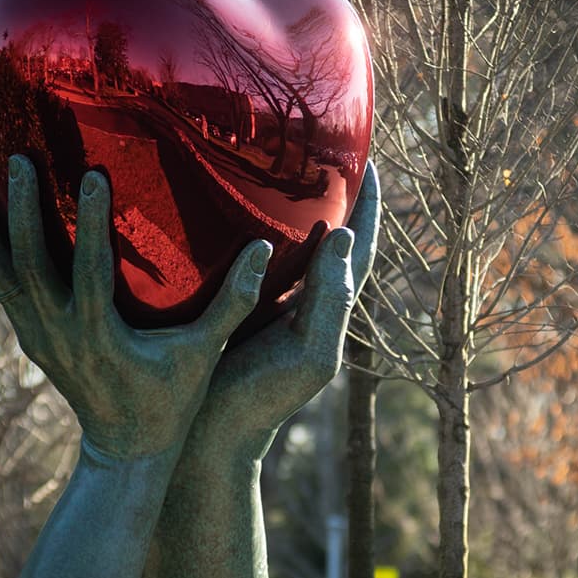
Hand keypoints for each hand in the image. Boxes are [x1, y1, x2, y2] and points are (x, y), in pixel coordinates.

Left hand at [0, 155, 272, 459]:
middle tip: (18, 158)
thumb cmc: (172, 398)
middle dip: (19, 209)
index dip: (93, 223)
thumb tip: (265, 251)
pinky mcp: (30, 335)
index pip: (91, 271)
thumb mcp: (206, 353)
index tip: (92, 175)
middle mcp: (60, 333)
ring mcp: (38, 335)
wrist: (126, 449)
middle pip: (28, 264)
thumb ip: (235, 302)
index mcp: (101, 336)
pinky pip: (1, 283)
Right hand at [189, 161, 381, 452]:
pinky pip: (248, 257)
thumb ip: (332, 302)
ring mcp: (267, 301)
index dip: (369, 204)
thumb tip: (344, 236)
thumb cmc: (262, 399)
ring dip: (288, 205)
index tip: (367, 158)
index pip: (358, 244)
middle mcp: (301, 299)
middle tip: (320, 145)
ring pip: (287, 242)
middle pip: (326, 234)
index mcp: (328, 308)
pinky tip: (225, 202)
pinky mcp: (230, 302)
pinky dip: (247, 226)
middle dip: (330, 194)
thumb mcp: (310, 356)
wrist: (209, 433)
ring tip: (277, 160)